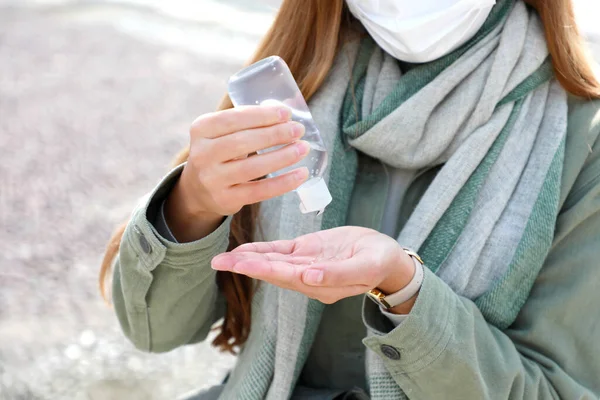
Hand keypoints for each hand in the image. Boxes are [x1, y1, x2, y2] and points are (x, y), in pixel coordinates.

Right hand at [164, 105, 309, 240]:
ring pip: (253, 167)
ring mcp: (213, 180)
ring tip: (303, 148)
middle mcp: (202, 154)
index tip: (286, 113)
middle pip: (243, 142)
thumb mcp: (222, 132)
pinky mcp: (226, 200)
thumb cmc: (219, 152)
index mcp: (201, 129)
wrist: (198, 189)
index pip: (233, 119)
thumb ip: (247, 121)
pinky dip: (283, 183)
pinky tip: (301, 174)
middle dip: (275, 134)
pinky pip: (259, 191)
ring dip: (283, 156)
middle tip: (298, 130)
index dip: (261, 115)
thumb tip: (284, 114)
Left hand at [211, 226, 417, 311]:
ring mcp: (305, 264)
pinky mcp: (306, 250)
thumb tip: (310, 278)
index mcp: (321, 284)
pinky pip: (280, 251)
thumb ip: (339, 274)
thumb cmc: (380, 262)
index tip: (241, 265)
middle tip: (217, 262)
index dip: (263, 269)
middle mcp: (307, 277)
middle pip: (271, 271)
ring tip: (222, 258)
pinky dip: (262, 249)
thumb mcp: (366, 267)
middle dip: (245, 266)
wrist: (386, 257)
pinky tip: (244, 249)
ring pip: (272, 261)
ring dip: (247, 259)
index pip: (286, 277)